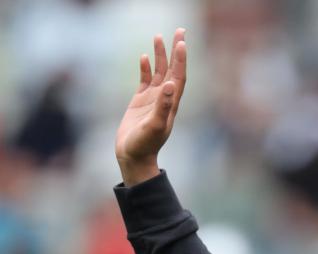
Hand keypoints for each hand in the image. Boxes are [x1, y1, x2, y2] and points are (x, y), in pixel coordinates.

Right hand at [115, 29, 187, 184]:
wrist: (133, 156)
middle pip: (173, 70)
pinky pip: (145, 80)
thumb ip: (162, 106)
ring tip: (159, 36)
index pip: (179, 77)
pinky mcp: (140, 102)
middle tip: (180, 30)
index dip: (181, 59)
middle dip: (176, 51)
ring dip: (160, 55)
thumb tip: (169, 85)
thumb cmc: (145, 145)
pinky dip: (145, 68)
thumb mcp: (154, 126)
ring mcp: (152, 100)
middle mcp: (164, 99)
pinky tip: (143, 57)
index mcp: (171, 104)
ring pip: (159, 72)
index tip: (182, 42)